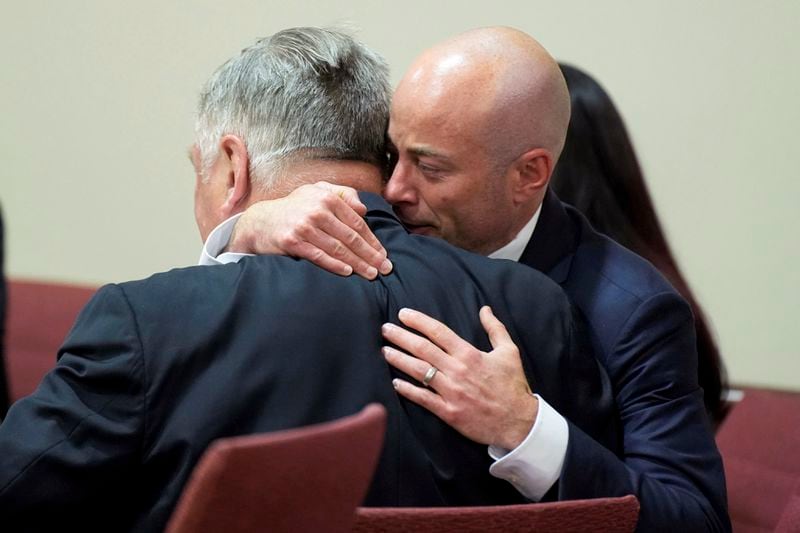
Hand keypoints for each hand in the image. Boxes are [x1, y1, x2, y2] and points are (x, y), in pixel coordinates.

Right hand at [227, 181, 391, 278]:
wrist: (259, 222)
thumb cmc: (293, 208)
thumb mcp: (316, 192)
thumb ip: (342, 194)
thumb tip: (364, 208)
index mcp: (327, 197)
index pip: (357, 222)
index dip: (373, 240)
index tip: (384, 254)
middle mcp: (317, 210)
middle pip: (350, 237)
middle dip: (370, 255)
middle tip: (385, 268)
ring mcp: (304, 226)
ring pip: (338, 249)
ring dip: (358, 263)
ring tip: (372, 274)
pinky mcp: (292, 241)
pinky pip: (319, 256)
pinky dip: (335, 265)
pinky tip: (348, 272)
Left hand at [381, 306, 537, 449]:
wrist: (518, 422)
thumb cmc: (513, 386)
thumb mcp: (509, 352)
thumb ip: (495, 328)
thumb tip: (484, 309)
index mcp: (470, 355)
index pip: (438, 332)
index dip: (418, 321)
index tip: (402, 314)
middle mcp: (458, 371)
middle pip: (423, 349)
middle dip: (401, 337)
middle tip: (385, 329)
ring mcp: (452, 392)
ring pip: (419, 371)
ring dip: (399, 360)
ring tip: (385, 350)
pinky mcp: (449, 412)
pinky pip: (423, 399)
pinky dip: (407, 390)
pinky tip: (395, 382)